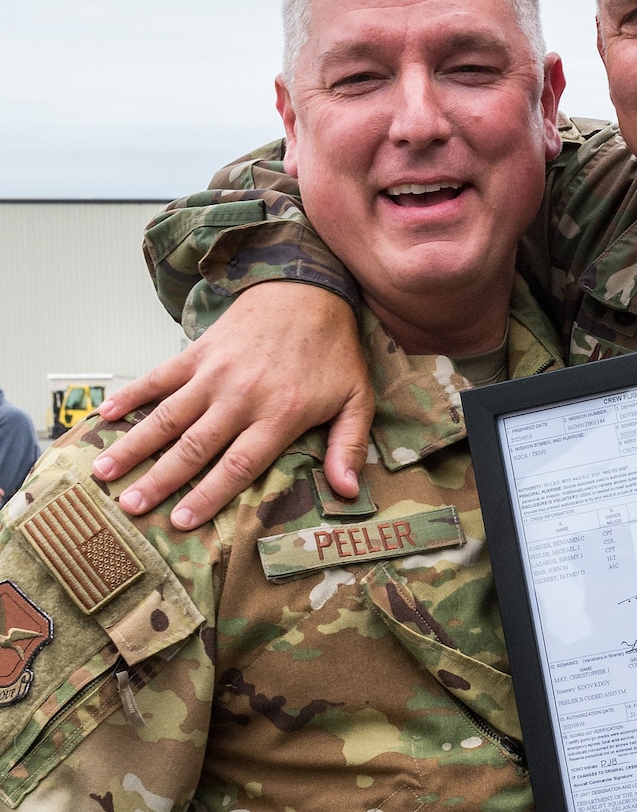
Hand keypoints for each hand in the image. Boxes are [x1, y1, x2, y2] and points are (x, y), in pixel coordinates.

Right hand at [92, 283, 374, 528]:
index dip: (208, 495)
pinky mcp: (198, 352)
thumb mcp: (357, 400)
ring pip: (168, 416)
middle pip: (194, 447)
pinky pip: (159, 377)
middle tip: (130, 506)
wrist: (308, 288)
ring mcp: (214, 373)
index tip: (181, 522)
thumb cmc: (333, 352)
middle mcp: (241, 397)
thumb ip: (349, 446)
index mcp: (278, 415)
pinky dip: (131, 395)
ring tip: (104, 471)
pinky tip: (105, 416)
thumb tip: (349, 491)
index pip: (238, 465)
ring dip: (134, 445)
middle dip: (160, 480)